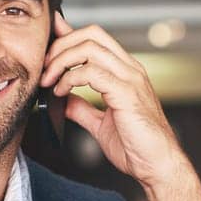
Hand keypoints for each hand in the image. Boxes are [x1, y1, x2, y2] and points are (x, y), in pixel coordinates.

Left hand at [40, 10, 188, 190]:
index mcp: (126, 72)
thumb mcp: (101, 124)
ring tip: (48, 80)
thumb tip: (63, 100)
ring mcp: (130, 79)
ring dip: (61, 61)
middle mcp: (129, 69)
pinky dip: (70, 78)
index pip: (96, 38)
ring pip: (89, 48)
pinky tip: (61, 93)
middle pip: (91, 34)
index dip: (68, 35)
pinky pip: (91, 72)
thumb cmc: (137, 148)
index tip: (47, 43)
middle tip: (43, 68)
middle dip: (61, 45)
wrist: (157, 166)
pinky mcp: (126, 93)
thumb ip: (83, 108)